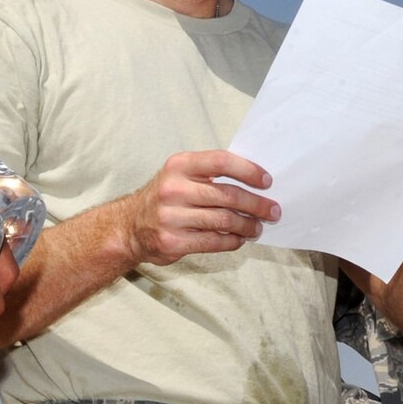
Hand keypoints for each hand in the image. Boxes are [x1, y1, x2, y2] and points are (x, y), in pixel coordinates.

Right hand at [128, 150, 279, 264]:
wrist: (129, 227)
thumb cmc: (165, 198)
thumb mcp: (180, 175)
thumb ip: (210, 174)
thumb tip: (255, 184)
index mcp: (179, 165)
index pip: (221, 161)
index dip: (248, 171)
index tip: (267, 182)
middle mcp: (174, 189)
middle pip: (227, 195)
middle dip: (256, 204)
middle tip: (273, 211)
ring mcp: (171, 216)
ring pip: (224, 221)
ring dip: (247, 225)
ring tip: (257, 228)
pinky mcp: (173, 241)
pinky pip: (213, 242)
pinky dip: (232, 241)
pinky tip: (240, 239)